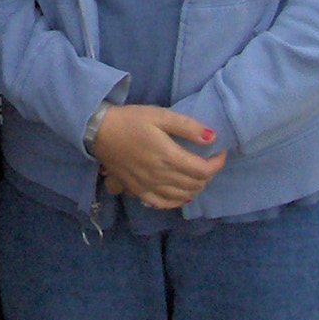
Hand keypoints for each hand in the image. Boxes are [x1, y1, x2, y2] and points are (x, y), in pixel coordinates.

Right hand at [91, 105, 226, 209]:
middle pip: (195, 184)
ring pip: (183, 196)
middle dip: (208, 174)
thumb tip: (212, 137)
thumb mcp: (160, 115)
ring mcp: (149, 186)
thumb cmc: (130, 120)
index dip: (217, 163)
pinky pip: (163, 204)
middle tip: (207, 160)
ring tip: (197, 174)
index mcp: (168, 156)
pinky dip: (177, 201)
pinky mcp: (139, 191)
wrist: (99, 132)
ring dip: (195, 187)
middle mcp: (161, 176)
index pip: (203, 170)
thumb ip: (187, 126)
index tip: (219, 152)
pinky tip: (182, 195)